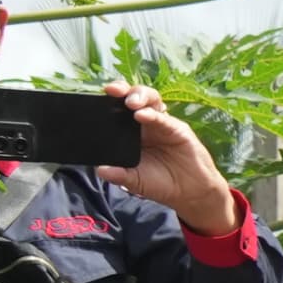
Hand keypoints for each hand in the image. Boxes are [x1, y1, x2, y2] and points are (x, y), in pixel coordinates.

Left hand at [98, 82, 242, 239]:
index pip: (116, 108)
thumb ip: (118, 174)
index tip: (93, 100)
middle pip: (132, 96)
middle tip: (112, 91)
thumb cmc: (160, 183)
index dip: (107, 101)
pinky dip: (153, 114)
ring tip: (130, 102)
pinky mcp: (177, 129)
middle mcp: (144, 123)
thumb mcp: (134, 181)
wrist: (189, 193)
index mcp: (129, 132)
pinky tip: (143, 115)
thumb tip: (100, 170)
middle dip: (121, 89)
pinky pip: (164, 118)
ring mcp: (161, 124)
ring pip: (150, 99)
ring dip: (139, 95)